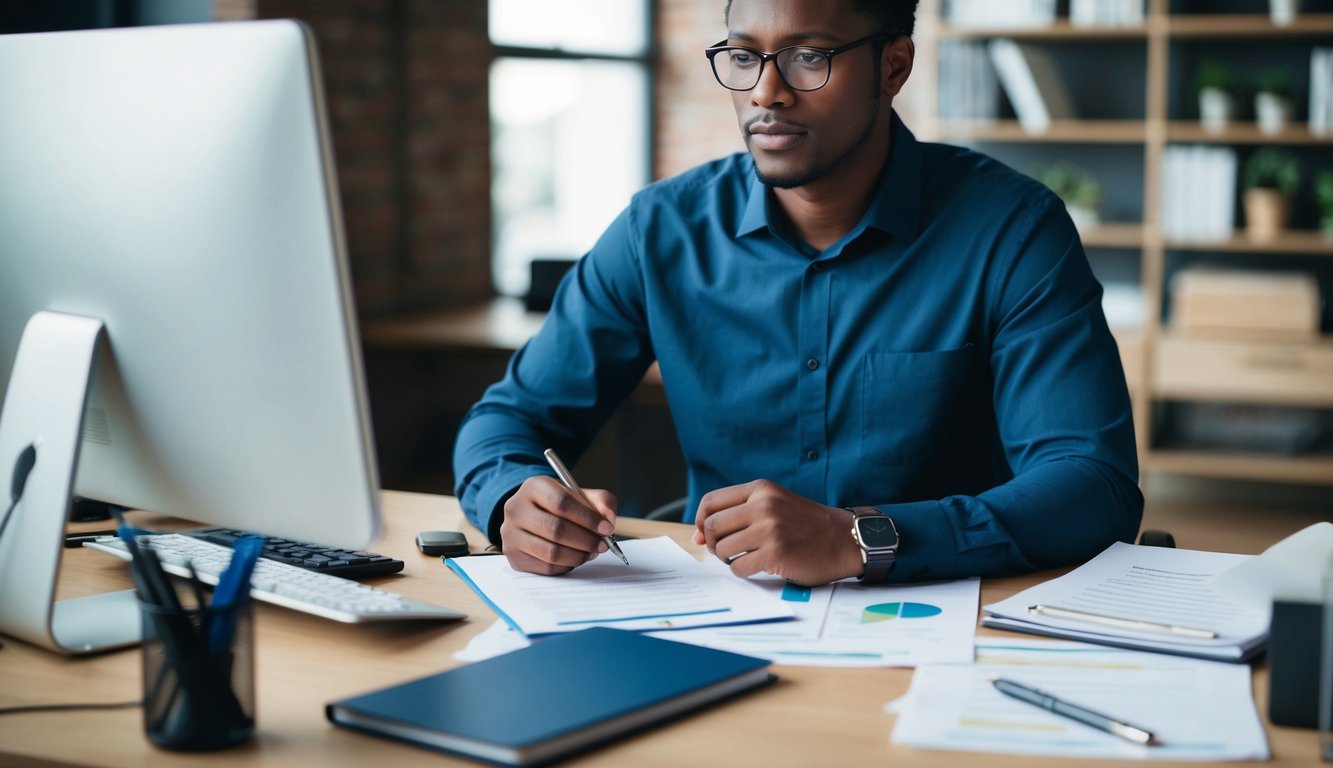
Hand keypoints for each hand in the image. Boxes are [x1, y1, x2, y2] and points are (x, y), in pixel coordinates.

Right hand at [500, 475, 616, 575]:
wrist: (530, 516)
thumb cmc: (557, 505)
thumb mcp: (578, 495)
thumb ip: (600, 501)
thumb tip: (609, 519)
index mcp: (534, 487)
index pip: (562, 502)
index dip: (588, 517)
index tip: (606, 528)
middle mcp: (516, 509)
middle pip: (556, 529)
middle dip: (586, 540)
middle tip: (603, 544)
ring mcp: (511, 534)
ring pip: (551, 552)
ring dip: (578, 555)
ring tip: (591, 552)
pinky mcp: (514, 557)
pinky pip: (546, 567)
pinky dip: (567, 566)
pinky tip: (575, 558)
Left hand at [692, 480, 863, 586]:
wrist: (844, 539)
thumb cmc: (806, 524)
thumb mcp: (774, 504)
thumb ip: (739, 513)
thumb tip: (696, 535)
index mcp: (761, 489)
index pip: (710, 502)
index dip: (700, 521)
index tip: (704, 534)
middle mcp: (764, 505)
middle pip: (711, 526)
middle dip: (712, 543)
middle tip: (724, 551)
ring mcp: (770, 529)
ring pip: (722, 548)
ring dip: (727, 559)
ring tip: (743, 557)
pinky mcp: (776, 553)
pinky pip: (738, 567)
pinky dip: (741, 571)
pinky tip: (756, 566)